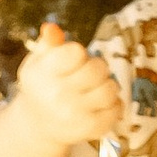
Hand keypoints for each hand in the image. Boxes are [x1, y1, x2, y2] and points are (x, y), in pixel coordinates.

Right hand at [15, 18, 124, 144]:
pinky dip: (113, 103)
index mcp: (42, 75)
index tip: (71, 60)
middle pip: (98, 69)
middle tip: (86, 74)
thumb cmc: (42, 85)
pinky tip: (98, 104)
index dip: (78, 53)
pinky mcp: (92, 129)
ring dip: (105, 85)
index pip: (75, 52)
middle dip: (96, 67)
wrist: (38, 126)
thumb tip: (52, 28)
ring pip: (111, 88)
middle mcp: (57, 96)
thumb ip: (48, 43)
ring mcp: (76, 115)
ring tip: (92, 89)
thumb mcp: (39, 62)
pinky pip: (118, 107)